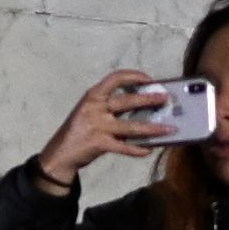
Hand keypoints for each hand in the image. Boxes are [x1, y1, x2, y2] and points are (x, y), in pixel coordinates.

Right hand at [33, 70, 176, 188]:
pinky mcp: (99, 144)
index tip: (150, 79)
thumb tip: (143, 105)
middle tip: (165, 99)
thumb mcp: (90, 111)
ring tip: (169, 128)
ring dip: (152, 128)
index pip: (115, 77)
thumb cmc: (79, 130)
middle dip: (149, 99)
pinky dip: (138, 149)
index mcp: (93, 95)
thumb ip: (109, 107)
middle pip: (127, 101)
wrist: (59, 153)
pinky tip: (149, 150)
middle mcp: (95, 107)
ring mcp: (97, 126)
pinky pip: (124, 147)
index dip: (134, 76)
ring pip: (130, 126)